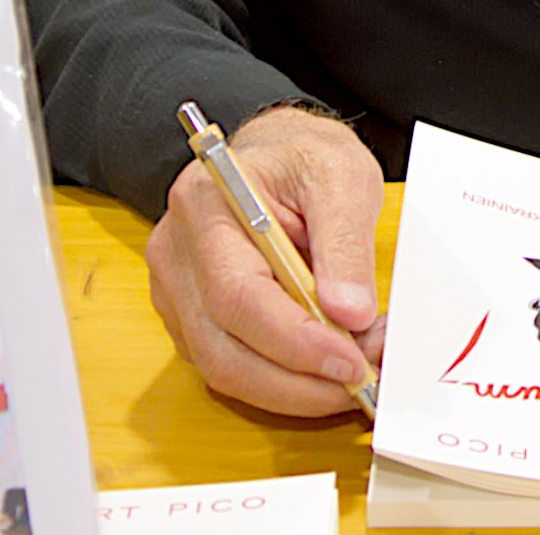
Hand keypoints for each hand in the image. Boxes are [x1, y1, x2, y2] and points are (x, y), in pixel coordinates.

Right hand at [145, 105, 386, 415]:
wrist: (275, 152)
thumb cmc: (302, 156)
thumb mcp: (342, 176)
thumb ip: (345, 242)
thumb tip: (349, 314)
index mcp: (206, 204)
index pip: (236, 294)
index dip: (294, 341)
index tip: (350, 362)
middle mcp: (177, 253)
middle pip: (222, 348)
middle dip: (298, 381)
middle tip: (362, 381)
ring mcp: (176, 290)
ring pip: (224, 368)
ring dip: (294, 387)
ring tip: (355, 370)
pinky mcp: (191, 317)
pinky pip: (230, 366)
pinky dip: (282, 380)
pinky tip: (326, 364)